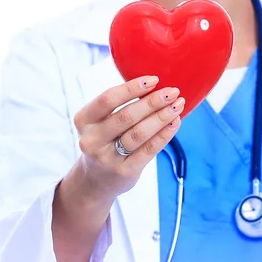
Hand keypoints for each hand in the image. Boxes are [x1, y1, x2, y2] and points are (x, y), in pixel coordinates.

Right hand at [73, 75, 183, 202]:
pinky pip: (148, 150)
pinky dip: (164, 134)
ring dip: (162, 117)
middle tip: (173, 91)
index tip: (154, 79)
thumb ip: (119, 107)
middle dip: (153, 102)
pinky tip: (175, 123)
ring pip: (139, 133)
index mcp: (84, 120)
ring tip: (177, 106)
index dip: (132, 88)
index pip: (108, 99)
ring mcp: (107, 158)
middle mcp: (92, 140)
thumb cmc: (105, 142)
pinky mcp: (124, 171)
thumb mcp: (100, 123)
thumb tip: (155, 86)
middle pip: (126, 116)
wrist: (95, 181)